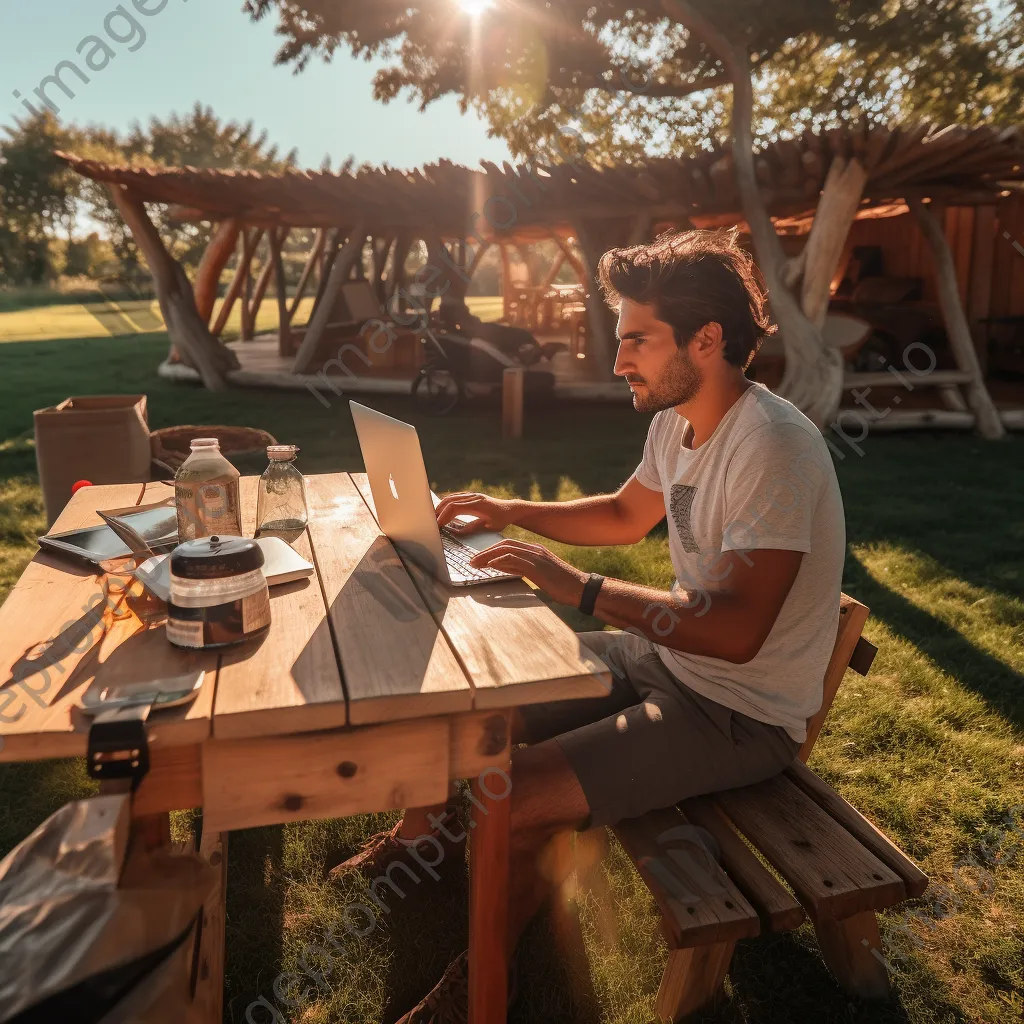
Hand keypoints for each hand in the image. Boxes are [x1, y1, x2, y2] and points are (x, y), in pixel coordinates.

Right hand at [435, 491, 520, 533]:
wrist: (510, 509)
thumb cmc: (501, 520)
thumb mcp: (488, 527)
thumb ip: (472, 528)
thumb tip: (455, 532)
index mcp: (478, 505)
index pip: (455, 508)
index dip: (444, 516)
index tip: (438, 525)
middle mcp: (474, 497)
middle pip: (450, 501)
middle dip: (439, 511)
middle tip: (432, 522)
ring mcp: (472, 495)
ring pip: (452, 497)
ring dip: (441, 506)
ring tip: (434, 517)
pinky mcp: (471, 496)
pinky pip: (456, 497)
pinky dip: (447, 503)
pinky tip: (442, 510)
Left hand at [469, 539, 587, 606]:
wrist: (580, 588)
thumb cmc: (561, 585)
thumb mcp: (537, 574)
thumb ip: (520, 568)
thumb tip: (501, 568)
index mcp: (534, 550)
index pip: (508, 545)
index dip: (491, 550)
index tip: (478, 559)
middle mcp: (534, 550)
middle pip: (504, 545)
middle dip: (485, 552)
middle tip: (471, 561)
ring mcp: (536, 557)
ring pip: (507, 550)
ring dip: (488, 556)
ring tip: (475, 564)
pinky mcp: (537, 567)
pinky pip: (515, 560)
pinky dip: (501, 561)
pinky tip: (490, 566)